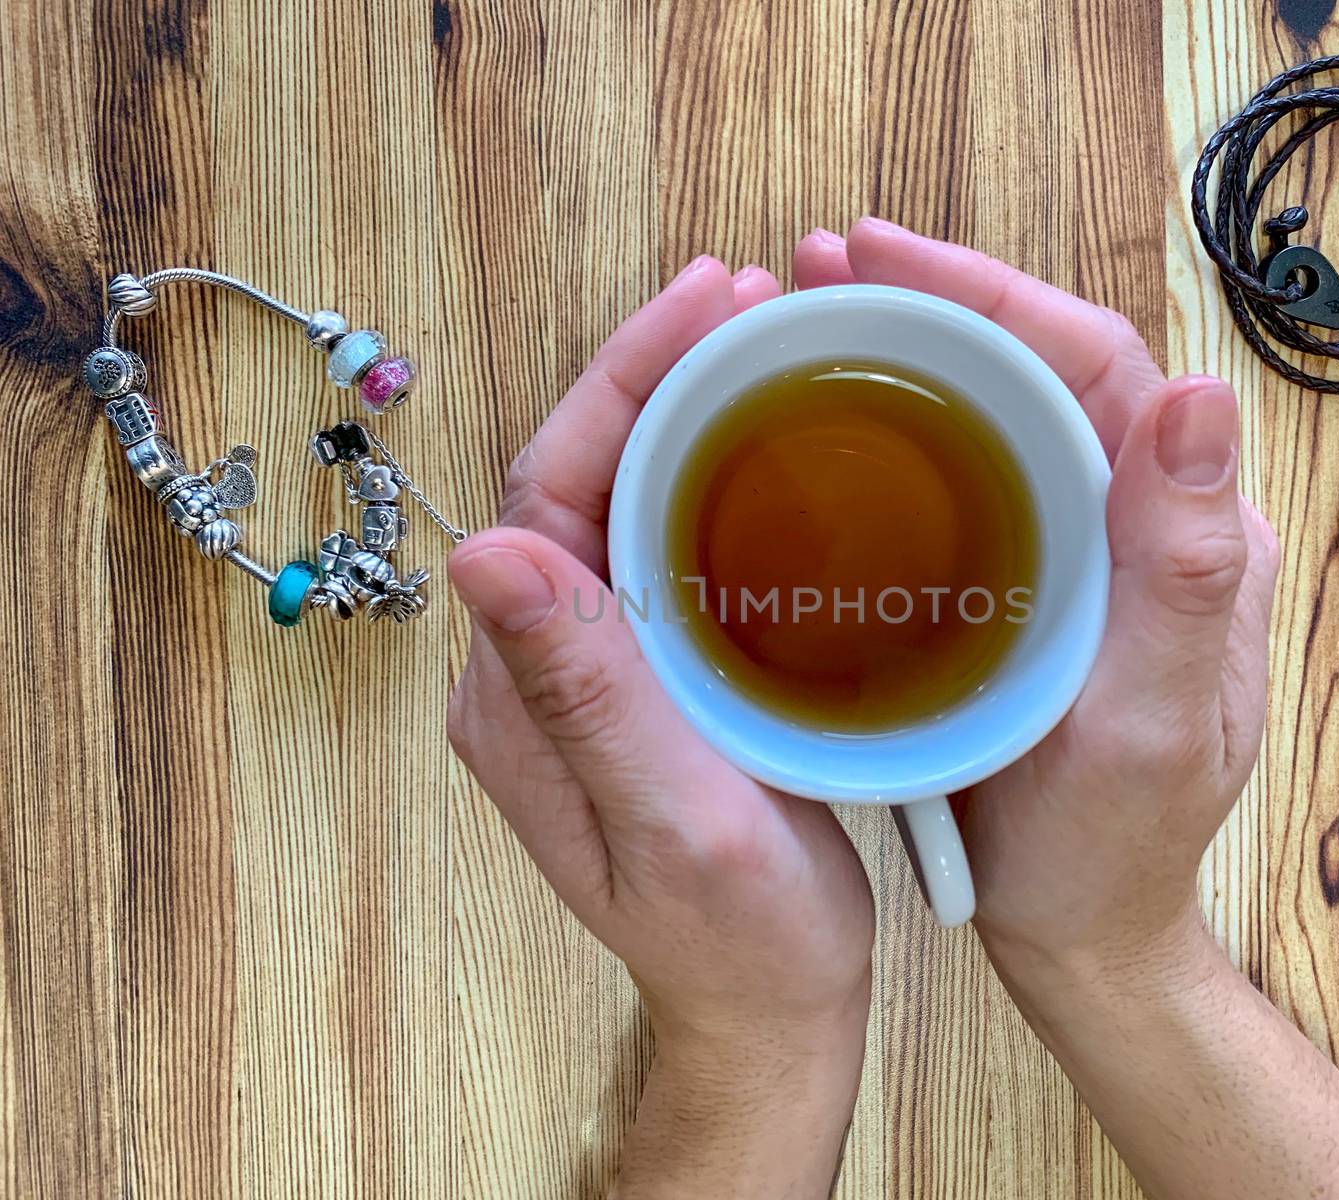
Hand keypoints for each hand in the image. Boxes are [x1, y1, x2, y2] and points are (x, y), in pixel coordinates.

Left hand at [447, 256, 873, 1196]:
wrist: (768, 1010)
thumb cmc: (736, 937)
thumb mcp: (677, 820)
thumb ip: (588, 693)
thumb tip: (488, 550)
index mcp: (521, 696)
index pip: (546, 495)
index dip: (618, 387)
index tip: (701, 304)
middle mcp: (537, 670)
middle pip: (579, 481)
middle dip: (652, 376)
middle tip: (742, 297)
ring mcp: (590, 673)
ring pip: (622, 505)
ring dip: (682, 413)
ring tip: (759, 341)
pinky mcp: (644, 680)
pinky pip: (663, 550)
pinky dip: (713, 476)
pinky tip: (770, 443)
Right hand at [794, 222, 1338, 1199]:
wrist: (1083, 929)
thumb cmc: (1115, 845)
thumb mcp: (1150, 722)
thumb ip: (1183, 571)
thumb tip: (1198, 394)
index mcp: (1189, 529)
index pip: (1097, 363)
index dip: (993, 293)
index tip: (879, 256)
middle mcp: (1142, 516)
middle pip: (1040, 366)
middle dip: (933, 299)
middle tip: (813, 267)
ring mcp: (1082, 546)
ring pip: (998, 410)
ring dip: (908, 349)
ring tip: (803, 314)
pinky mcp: (1028, 581)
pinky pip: (968, 475)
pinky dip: (899, 428)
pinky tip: (827, 418)